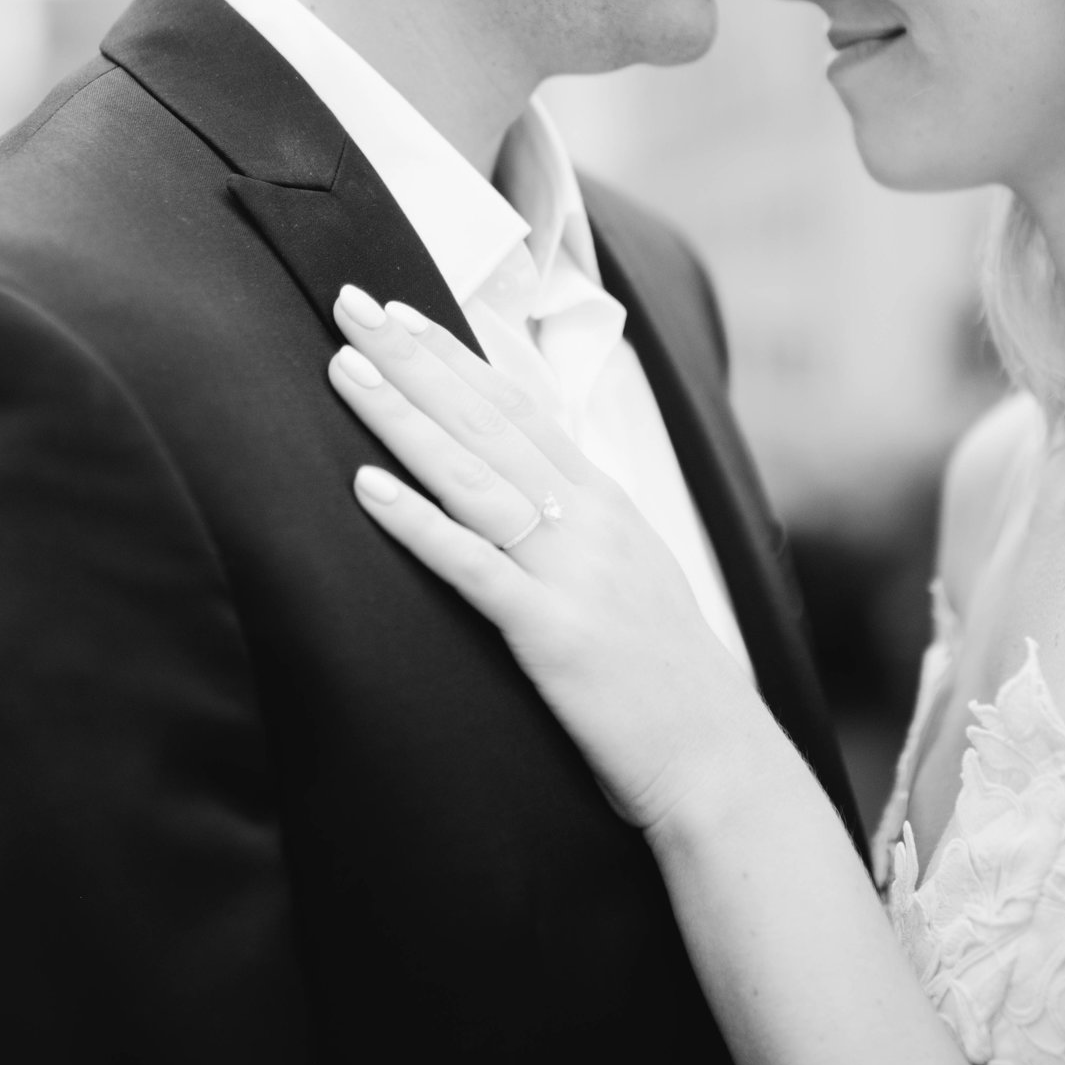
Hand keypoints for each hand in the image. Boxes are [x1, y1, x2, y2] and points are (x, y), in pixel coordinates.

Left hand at [326, 284, 781, 832]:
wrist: (718, 761)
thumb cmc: (664, 679)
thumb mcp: (628, 576)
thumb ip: (579, 525)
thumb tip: (525, 488)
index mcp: (605, 502)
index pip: (518, 407)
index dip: (454, 356)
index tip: (398, 311)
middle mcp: (589, 520)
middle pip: (486, 421)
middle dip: (413, 359)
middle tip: (351, 304)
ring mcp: (572, 572)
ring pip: (473, 476)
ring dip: (403, 417)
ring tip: (345, 370)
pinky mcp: (553, 633)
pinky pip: (474, 567)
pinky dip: (418, 523)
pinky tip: (367, 489)